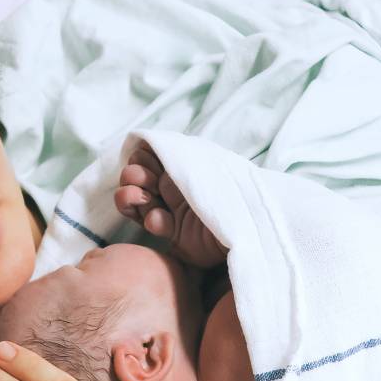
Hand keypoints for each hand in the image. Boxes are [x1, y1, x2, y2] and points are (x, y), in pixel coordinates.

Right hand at [114, 143, 227, 267]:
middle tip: (140, 177)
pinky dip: (151, 220)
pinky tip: (157, 219)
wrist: (249, 226)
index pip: (148, 160)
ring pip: (136, 203)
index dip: (140, 159)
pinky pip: (152, 226)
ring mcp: (172, 213)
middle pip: (137, 180)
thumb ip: (180, 156)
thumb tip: (153, 143)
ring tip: (140, 198)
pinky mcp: (175, 236)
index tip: (142, 157)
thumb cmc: (231, 190)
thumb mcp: (206, 166)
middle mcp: (174, 190)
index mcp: (182, 170)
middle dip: (133, 176)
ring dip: (130, 197)